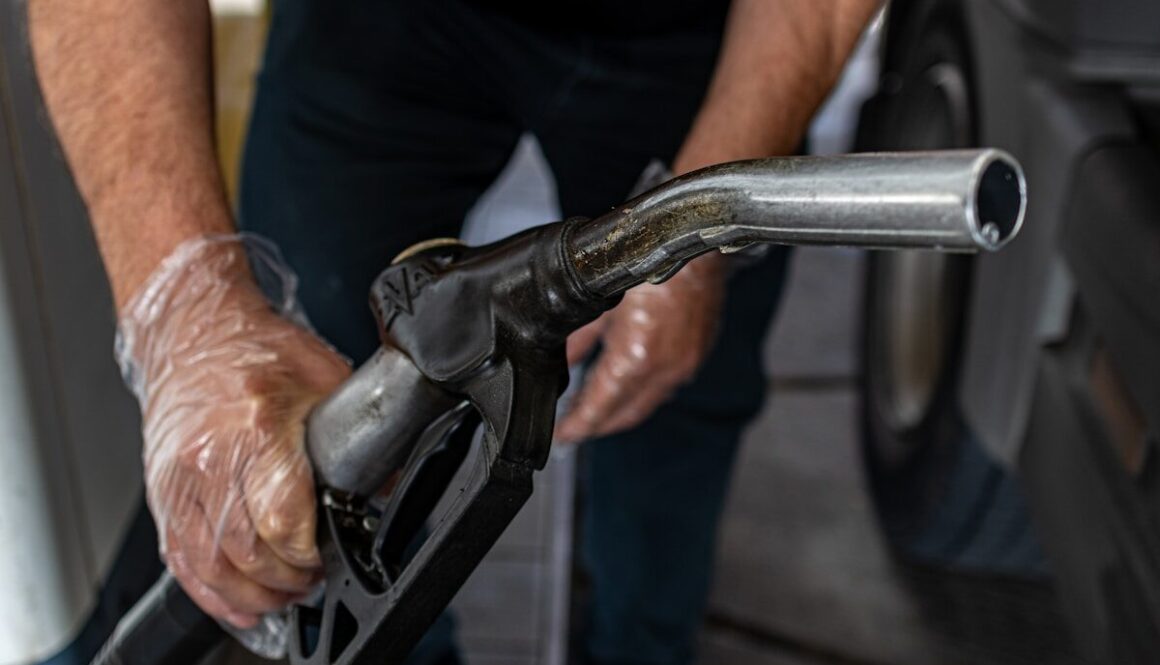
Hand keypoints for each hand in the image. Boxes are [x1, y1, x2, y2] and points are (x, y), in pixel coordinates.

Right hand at [119, 239, 349, 627]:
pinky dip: (212, 591)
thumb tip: (389, 483)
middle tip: (313, 575)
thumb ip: (357, 435)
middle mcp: (211, 458)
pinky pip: (181, 560)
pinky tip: (241, 601)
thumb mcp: (327, 380)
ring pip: (211, 565)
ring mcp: (179, 478)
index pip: (280, 518)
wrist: (194, 330)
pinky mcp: (162, 492)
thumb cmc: (259, 350)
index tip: (327, 554)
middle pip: (246, 551)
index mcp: (258, 427)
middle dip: (287, 578)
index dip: (307, 552)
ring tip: (285, 592)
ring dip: (253, 593)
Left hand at [554, 255, 725, 442]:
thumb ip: (578, 339)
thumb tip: (562, 361)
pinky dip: (644, 390)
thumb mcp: (600, 304)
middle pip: (626, 414)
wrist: (693, 239)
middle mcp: (665, 369)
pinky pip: (667, 384)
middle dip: (599, 424)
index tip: (564, 436)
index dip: (579, 426)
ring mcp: (685, 364)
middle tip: (575, 427)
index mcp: (636, 357)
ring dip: (622, 409)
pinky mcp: (696, 353)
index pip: (601, 407)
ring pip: (647, 401)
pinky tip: (628, 384)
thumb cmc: (647, 262)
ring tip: (596, 409)